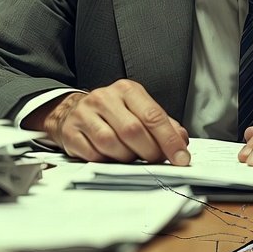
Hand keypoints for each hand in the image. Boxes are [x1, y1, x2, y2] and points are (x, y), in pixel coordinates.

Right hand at [28, 81, 189, 164]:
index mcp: (127, 89)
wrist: (71, 111)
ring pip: (112, 144)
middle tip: (156, 160)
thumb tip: (182, 140)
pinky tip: (111, 157)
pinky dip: (107, 161)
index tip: (181, 157)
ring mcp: (85, 114)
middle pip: (133, 130)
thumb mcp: (139, 109)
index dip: (169, 139)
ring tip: (132, 157)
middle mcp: (105, 98)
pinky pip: (93, 155)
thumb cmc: (112, 113)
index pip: (153, 115)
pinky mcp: (71, 133)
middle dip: (150, 151)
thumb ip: (162, 124)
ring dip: (127, 158)